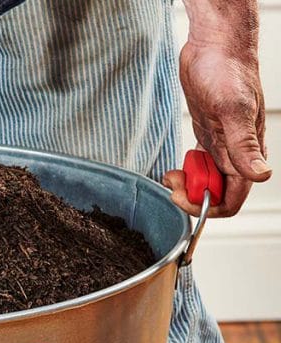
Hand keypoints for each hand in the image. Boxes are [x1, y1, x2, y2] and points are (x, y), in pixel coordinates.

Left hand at [162, 40, 270, 217]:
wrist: (215, 47)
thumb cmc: (228, 71)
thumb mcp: (233, 110)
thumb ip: (244, 146)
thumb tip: (261, 175)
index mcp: (247, 152)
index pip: (232, 198)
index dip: (208, 205)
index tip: (183, 196)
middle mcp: (236, 152)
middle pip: (216, 193)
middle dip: (192, 195)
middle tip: (172, 182)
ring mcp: (222, 144)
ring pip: (207, 180)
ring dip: (188, 184)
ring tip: (170, 174)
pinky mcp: (208, 135)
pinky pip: (199, 164)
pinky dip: (186, 171)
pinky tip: (174, 166)